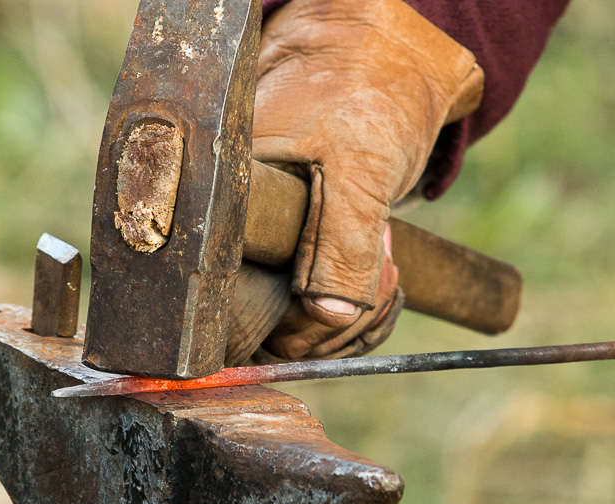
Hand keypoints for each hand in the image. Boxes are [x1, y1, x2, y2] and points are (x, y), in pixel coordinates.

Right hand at [226, 0, 483, 362]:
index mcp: (224, 215)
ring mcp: (268, 254)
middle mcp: (236, 242)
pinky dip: (364, 310)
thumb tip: (329, 317)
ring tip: (388, 253)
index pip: (235, 312)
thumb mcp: (358, 166)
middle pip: (269, 334)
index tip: (339, 307)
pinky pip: (324, 317)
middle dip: (338, 322)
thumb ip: (342, 242)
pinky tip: (386, 273)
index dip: (290, 325)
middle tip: (384, 269)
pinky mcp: (298, 257)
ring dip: (359, 317)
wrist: (390, 58)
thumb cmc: (363, 91)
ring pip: (301, 331)